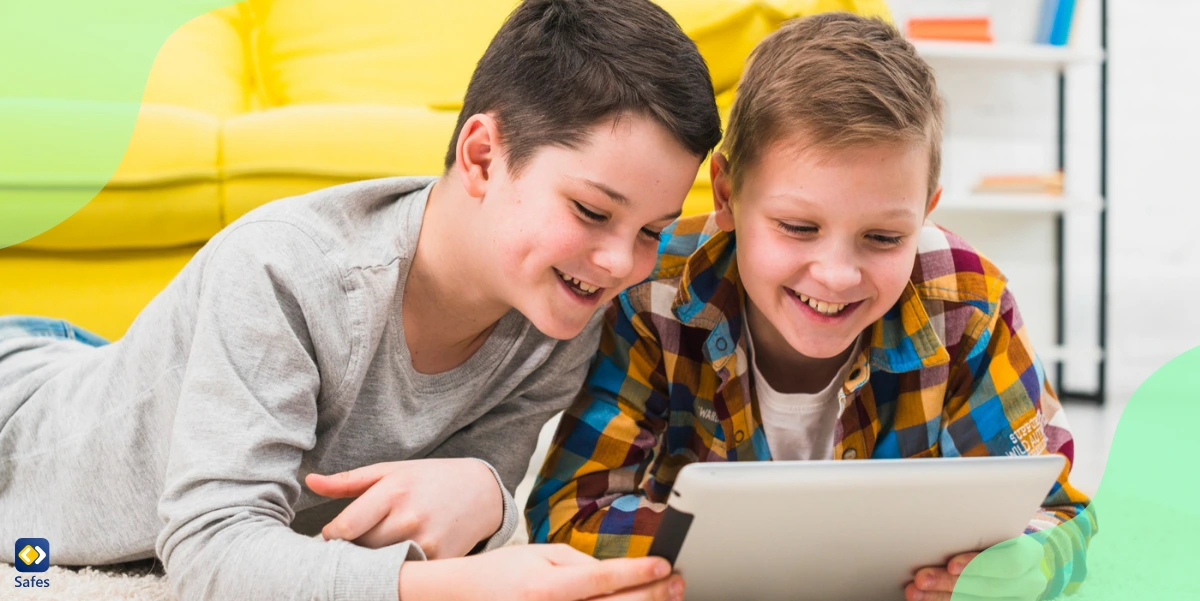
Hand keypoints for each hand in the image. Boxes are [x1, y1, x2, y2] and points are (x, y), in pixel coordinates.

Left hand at [305, 458, 502, 558]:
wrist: (481, 492)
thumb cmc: (430, 478)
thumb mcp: (390, 471)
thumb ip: (348, 481)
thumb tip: (309, 481)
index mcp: (393, 491)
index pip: (345, 527)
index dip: (332, 536)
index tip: (333, 535)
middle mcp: (409, 518)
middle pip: (360, 549)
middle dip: (351, 550)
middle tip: (353, 544)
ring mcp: (426, 543)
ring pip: (379, 565)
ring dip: (371, 562)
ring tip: (376, 549)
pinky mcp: (440, 561)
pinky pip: (405, 573)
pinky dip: (396, 569)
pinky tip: (398, 558)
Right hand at [399, 544, 684, 600]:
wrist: (461, 599)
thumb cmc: (501, 575)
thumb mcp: (539, 554)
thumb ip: (579, 562)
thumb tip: (618, 571)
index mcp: (547, 587)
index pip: (602, 578)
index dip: (638, 572)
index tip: (664, 565)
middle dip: (651, 595)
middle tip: (676, 583)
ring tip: (666, 600)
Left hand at [906, 536, 1047, 600]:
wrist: (1014, 561)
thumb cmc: (995, 540)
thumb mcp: (990, 532)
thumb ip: (973, 533)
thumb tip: (933, 527)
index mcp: (1029, 554)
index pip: (1009, 562)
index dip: (979, 565)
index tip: (951, 565)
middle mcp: (1028, 581)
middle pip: (988, 587)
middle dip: (949, 583)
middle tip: (921, 578)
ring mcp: (1015, 598)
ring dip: (941, 597)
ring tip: (915, 592)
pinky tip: (927, 598)